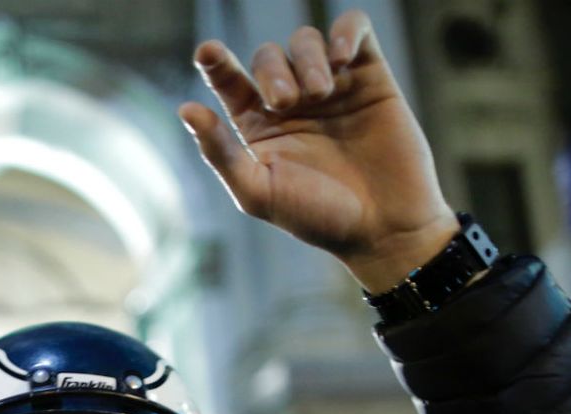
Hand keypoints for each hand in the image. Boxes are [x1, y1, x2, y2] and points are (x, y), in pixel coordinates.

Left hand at [180, 9, 459, 292]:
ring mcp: (332, 87)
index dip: (215, 62)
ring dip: (307, 58)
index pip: (228, 81)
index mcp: (257, 126)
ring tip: (320, 93)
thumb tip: (186, 110)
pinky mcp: (371, 77)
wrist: (383, 228)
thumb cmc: (318, 218)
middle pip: (268, 56)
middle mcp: (292, 102)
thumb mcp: (259, 192)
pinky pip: (354, 29)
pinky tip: (341, 57)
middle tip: (285, 103)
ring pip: (306, 40)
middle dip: (271, 71)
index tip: (207, 52)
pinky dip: (344, 31)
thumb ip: (220, 152)